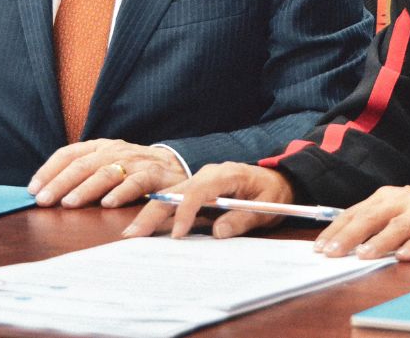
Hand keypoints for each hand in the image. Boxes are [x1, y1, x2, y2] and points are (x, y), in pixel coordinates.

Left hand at [27, 139, 187, 208]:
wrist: (177, 167)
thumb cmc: (135, 171)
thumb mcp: (108, 166)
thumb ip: (84, 175)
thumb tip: (47, 194)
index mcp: (101, 147)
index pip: (69, 153)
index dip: (49, 170)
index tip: (33, 189)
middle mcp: (116, 150)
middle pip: (83, 164)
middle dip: (61, 182)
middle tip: (44, 200)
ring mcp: (135, 162)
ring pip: (106, 172)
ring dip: (86, 189)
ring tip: (69, 204)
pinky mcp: (154, 175)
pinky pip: (136, 183)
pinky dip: (121, 193)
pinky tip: (108, 205)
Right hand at [121, 162, 295, 239]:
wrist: (277, 180)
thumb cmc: (273, 193)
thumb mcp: (266, 207)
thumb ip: (242, 219)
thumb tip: (218, 232)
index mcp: (225, 174)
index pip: (198, 190)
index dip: (186, 211)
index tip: (178, 235)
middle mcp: (207, 174)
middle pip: (175, 191)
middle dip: (153, 211)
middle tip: (133, 233)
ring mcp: (200, 180)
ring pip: (170, 195)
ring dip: (150, 213)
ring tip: (131, 233)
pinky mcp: (197, 190)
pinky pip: (175, 201)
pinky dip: (160, 213)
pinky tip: (144, 227)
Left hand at [313, 184, 409, 261]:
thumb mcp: (396, 211)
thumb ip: (373, 224)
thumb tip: (342, 242)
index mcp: (386, 198)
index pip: (355, 212)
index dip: (336, 229)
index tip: (319, 247)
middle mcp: (402, 200)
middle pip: (371, 217)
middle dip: (349, 235)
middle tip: (332, 252)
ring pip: (399, 225)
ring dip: (380, 240)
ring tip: (363, 255)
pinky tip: (404, 256)